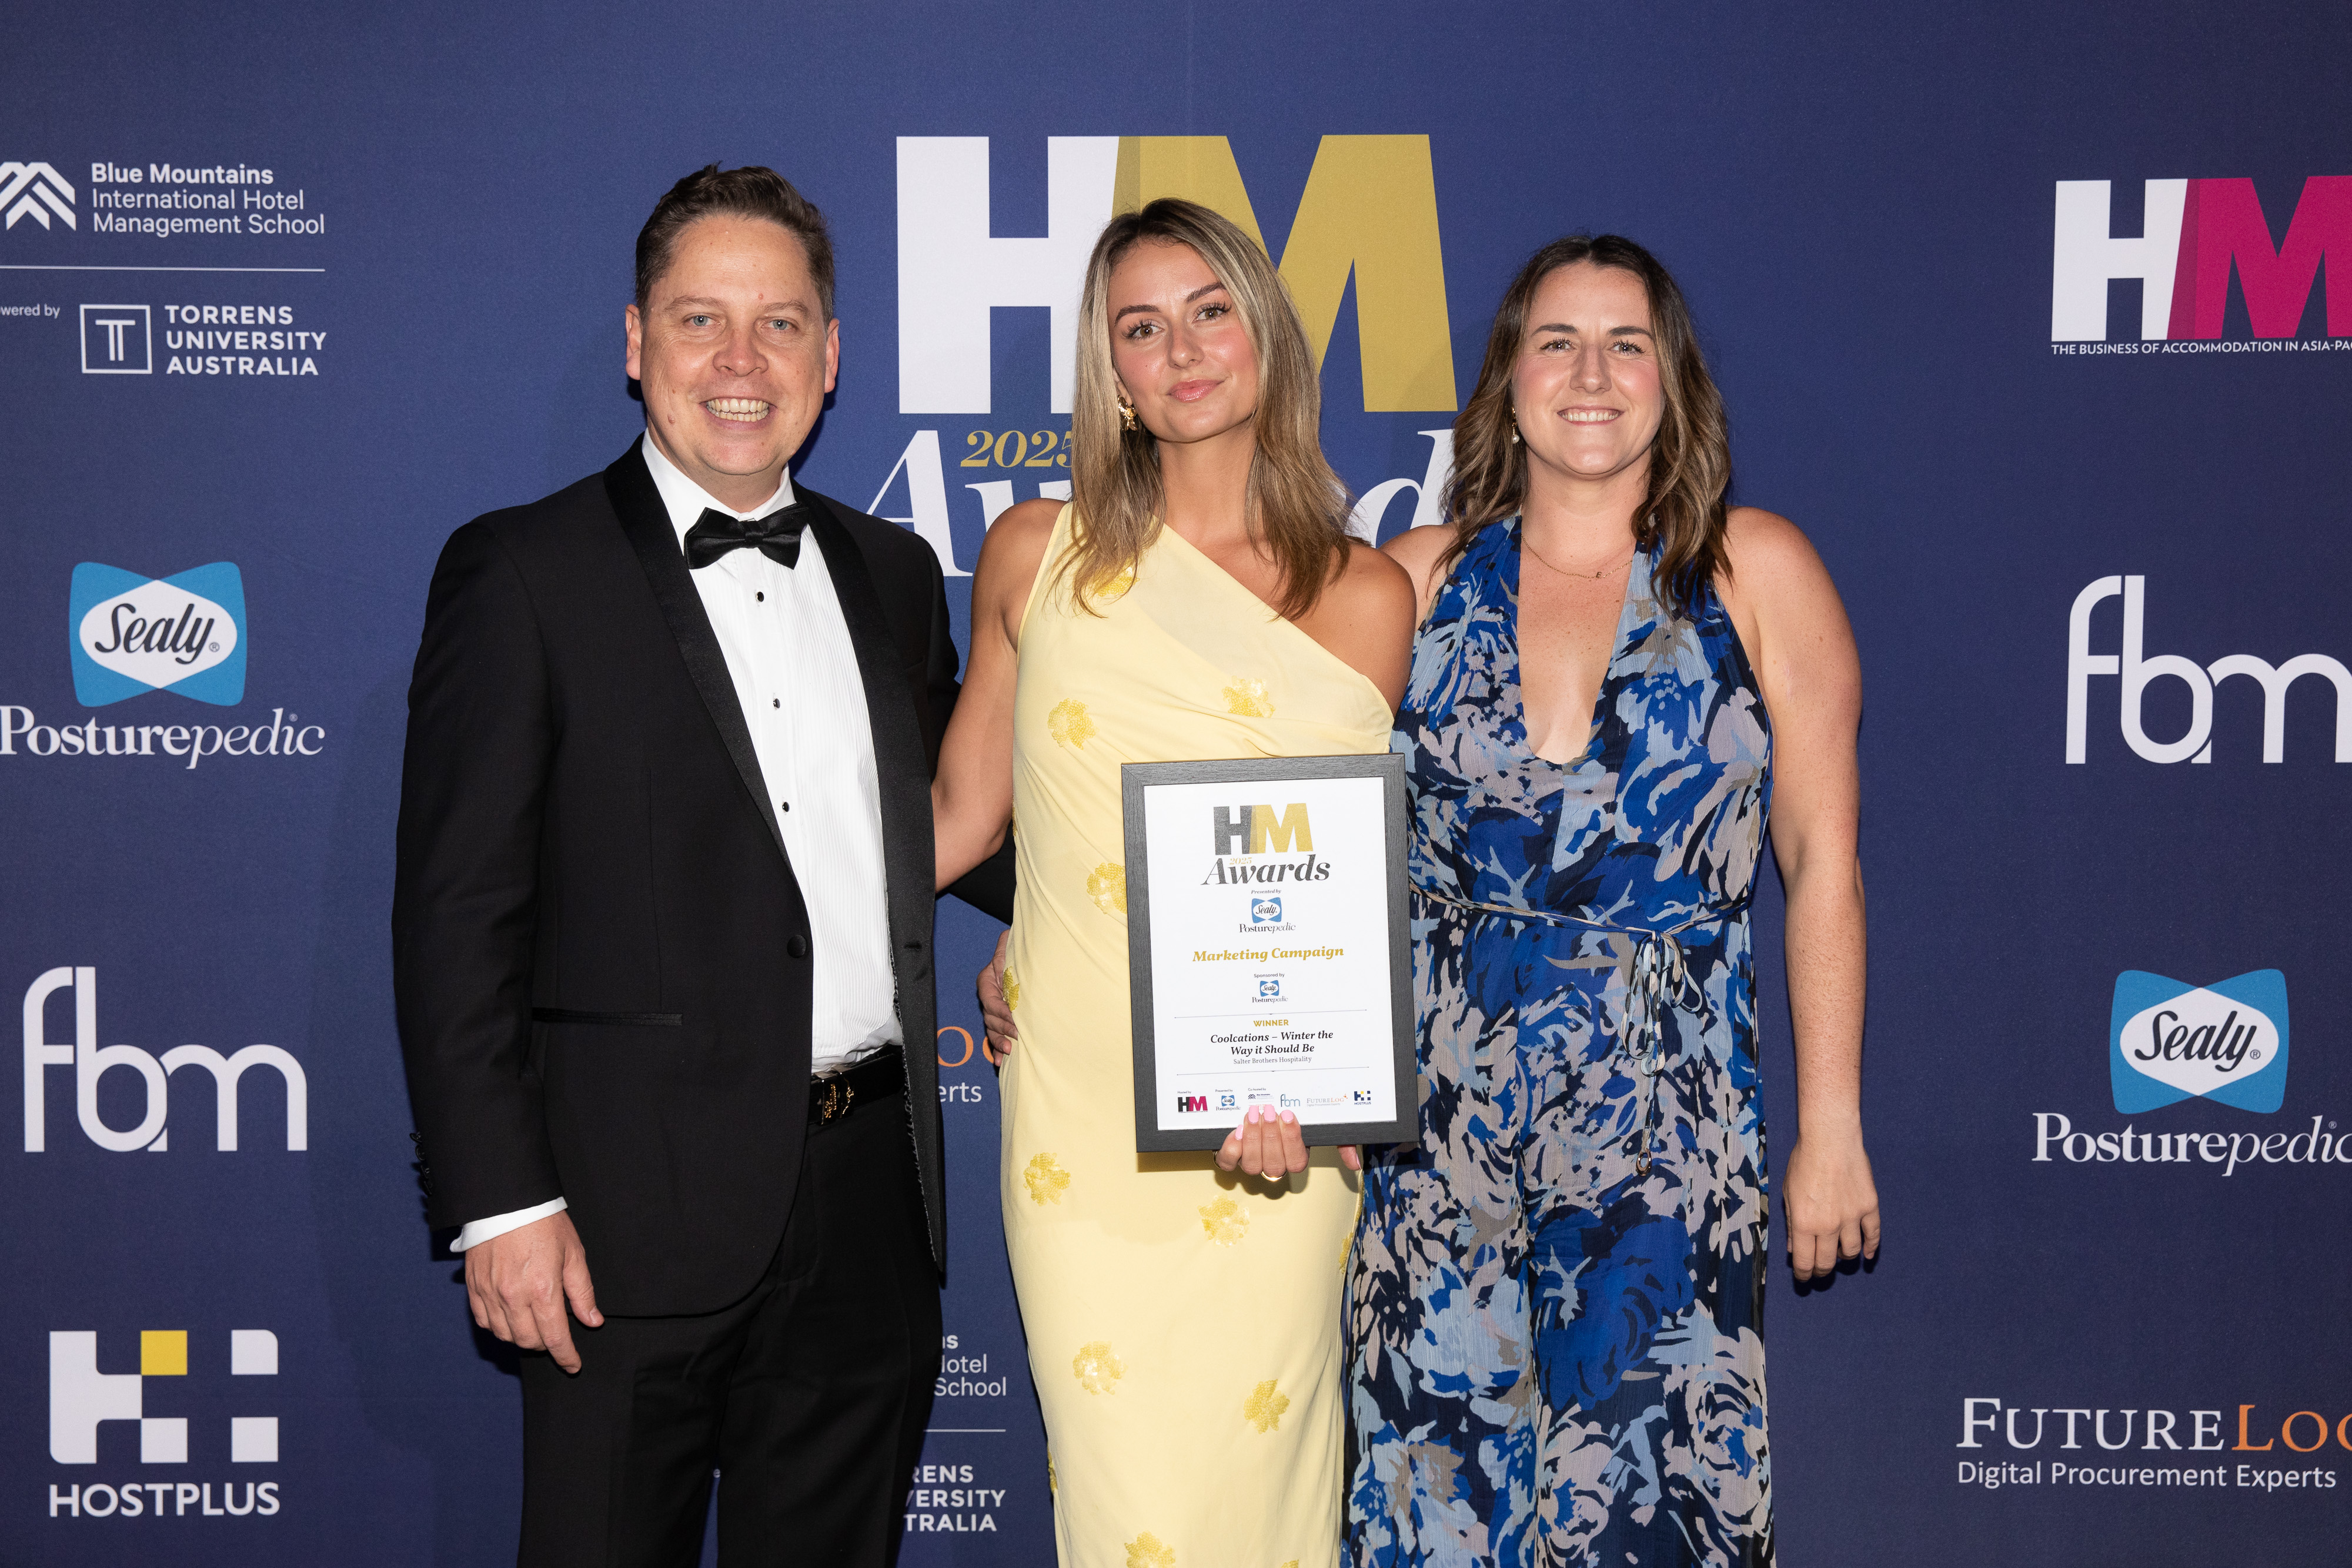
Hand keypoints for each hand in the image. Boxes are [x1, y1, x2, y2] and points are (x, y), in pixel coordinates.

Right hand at [464, 1210, 601, 1372]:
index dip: (566, 1356)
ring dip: (523, 1338)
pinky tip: (510, 1318)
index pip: (555, 1337)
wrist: (506, 1201)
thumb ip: (582, 1292)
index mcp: (543, 1289)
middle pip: (529, 1341)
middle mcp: (513, 1297)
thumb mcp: (574, 1254)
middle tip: (556, 1336)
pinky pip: (484, 1322)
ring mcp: (490, 1294)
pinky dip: (499, 1327)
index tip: (573, 1364)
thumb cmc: (544, 1223)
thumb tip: (593, 1321)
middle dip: (546, 1346)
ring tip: (535, 1326)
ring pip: (505, 1336)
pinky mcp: (474, 1288)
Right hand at [977, 929, 1016, 1065]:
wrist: (1025, 961)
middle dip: (1001, 1028)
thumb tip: (1008, 935)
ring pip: (990, 1029)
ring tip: (1008, 1050)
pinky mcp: (1001, 1021)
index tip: (1013, 1017)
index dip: (1000, 1010)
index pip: (990, 998)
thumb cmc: (1018, 955)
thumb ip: (1007, 944)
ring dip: (998, 1041)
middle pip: (989, 1017)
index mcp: (988, 981)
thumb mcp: (1011, 948)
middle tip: (1015, 1036)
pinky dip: (996, 1048)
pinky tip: (999, 1060)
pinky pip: (994, 1036)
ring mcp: (994, 1011)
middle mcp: (989, 997)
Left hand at [1216, 1106, 1309, 1178]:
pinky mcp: (1232, 1162)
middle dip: (1271, 1135)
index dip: (1292, 1139)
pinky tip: (1237, 1132)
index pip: (1297, 1161)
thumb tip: (1292, 1107)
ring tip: (1253, 1116)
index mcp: (1293, 1159)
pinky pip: (1229, 1162)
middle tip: (1269, 1112)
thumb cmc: (1277, 1119)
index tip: (1288, 1116)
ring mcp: (1252, 1166)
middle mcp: (1272, 1167)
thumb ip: (1292, 1116)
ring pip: (1252, 1164)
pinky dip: (1232, 1147)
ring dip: (1253, 1138)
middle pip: (1274, 1164)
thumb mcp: (1290, 1118)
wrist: (1255, 1120)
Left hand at [1782, 1128, 1879, 1280]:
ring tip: (1840, 1257)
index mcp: (1803, 1223)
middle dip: (1822, 1271)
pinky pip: (1873, 1235)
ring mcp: (1851, 1217)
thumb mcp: (1787, 1192)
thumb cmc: (1804, 1162)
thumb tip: (1794, 1248)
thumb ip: (1790, 1223)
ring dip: (1845, 1258)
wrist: (1830, 1139)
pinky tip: (1868, 1255)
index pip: (1804, 1262)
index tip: (1804, 1278)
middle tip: (1820, 1271)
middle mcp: (1828, 1225)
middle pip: (1827, 1262)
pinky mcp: (1869, 1207)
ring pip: (1851, 1252)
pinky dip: (1871, 1248)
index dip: (1804, 1275)